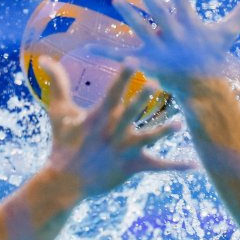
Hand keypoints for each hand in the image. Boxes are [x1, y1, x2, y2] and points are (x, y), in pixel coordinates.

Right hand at [41, 57, 191, 197]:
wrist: (66, 181)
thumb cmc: (63, 143)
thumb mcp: (59, 112)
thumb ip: (58, 83)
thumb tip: (44, 58)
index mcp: (99, 117)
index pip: (112, 93)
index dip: (121, 77)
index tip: (132, 59)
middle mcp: (112, 133)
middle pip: (129, 113)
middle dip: (141, 99)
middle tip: (156, 83)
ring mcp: (123, 151)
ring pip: (146, 139)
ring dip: (162, 132)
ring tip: (179, 125)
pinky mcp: (133, 167)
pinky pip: (159, 167)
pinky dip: (177, 166)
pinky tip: (195, 166)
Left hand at [107, 0, 239, 95]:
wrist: (205, 87)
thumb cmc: (215, 54)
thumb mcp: (229, 30)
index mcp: (191, 25)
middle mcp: (176, 36)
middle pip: (160, 13)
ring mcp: (162, 51)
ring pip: (143, 31)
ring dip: (130, 16)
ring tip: (117, 0)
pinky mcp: (149, 64)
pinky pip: (125, 56)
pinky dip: (109, 53)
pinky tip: (90, 46)